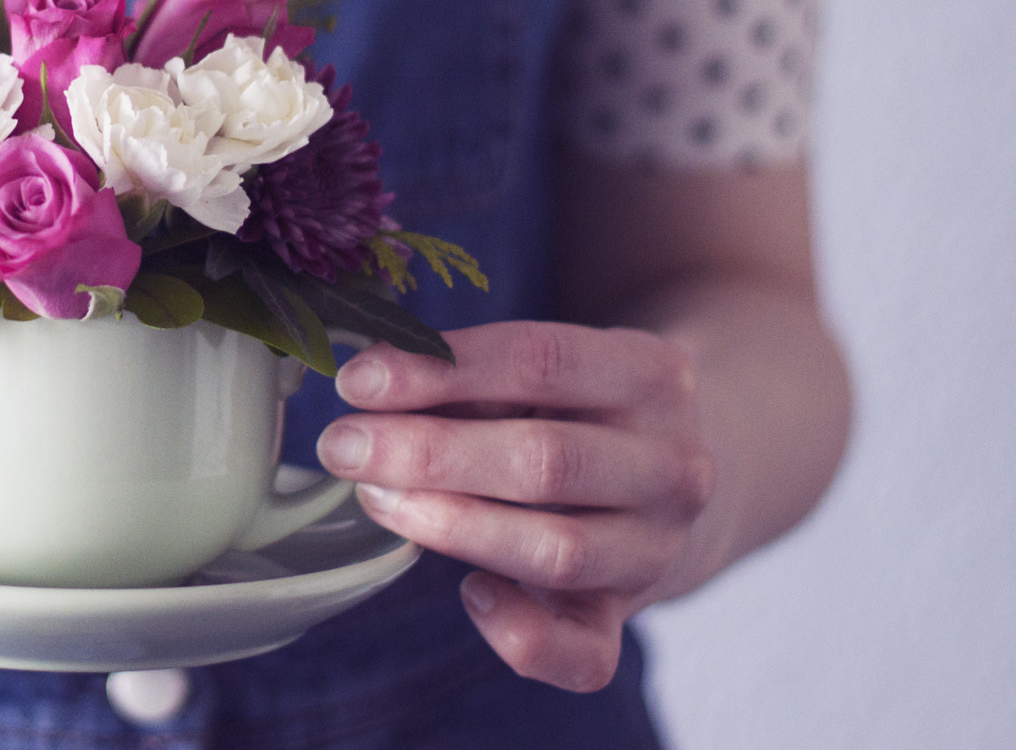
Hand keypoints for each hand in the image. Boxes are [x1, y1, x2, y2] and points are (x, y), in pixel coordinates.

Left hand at [315, 322, 714, 692]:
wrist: (664, 477)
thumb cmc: (574, 408)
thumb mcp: (544, 370)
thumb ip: (468, 374)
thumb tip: (365, 382)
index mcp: (652, 374)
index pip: (541, 360)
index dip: (440, 370)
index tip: (357, 380)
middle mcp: (672, 465)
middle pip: (545, 460)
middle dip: (426, 453)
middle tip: (342, 447)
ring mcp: (657, 550)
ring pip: (558, 551)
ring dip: (451, 526)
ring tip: (376, 499)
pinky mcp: (629, 619)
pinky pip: (584, 655)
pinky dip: (519, 634)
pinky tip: (469, 594)